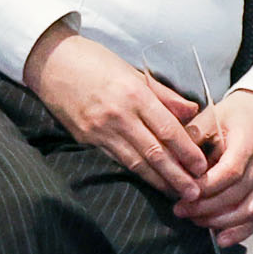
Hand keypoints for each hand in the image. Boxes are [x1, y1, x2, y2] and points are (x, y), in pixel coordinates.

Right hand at [24, 23, 211, 193]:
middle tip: (195, 192)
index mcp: (134, 94)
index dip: (187, 152)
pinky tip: (147, 179)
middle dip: (177, 175)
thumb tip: (191, 112)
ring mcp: (99, 129)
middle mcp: (118, 115)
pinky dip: (134, 171)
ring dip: (157, 180)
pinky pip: (115, 158)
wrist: (49, 61)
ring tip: (175, 193)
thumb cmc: (93, 60)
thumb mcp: (132, 70)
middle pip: (154, 152)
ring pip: (135, 161)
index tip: (203, 166)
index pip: (168, 130)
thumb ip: (163, 94)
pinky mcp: (85, 137)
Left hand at [179, 89, 252, 243]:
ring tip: (197, 222)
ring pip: (248, 210)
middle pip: (235, 196)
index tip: (182, 195)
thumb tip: (171, 151)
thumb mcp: (216, 114)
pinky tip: (223, 239)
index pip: (227, 174)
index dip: (205, 188)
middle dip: (206, 208)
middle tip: (180, 211)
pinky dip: (242, 231)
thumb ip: (194, 133)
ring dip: (221, 222)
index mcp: (247, 147)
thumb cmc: (242, 114)